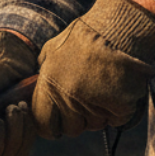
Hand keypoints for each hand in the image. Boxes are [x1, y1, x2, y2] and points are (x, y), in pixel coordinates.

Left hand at [31, 0, 154, 137]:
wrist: (119, 26)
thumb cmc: (85, 36)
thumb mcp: (52, 49)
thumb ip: (43, 72)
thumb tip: (35, 88)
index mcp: (50, 85)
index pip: (42, 124)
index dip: (51, 125)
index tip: (59, 121)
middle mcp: (70, 98)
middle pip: (71, 129)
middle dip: (78, 119)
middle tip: (88, 100)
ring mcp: (95, 104)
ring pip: (95, 125)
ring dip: (100, 113)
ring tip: (104, 89)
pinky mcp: (119, 106)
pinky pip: (117, 120)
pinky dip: (119, 110)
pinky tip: (119, 90)